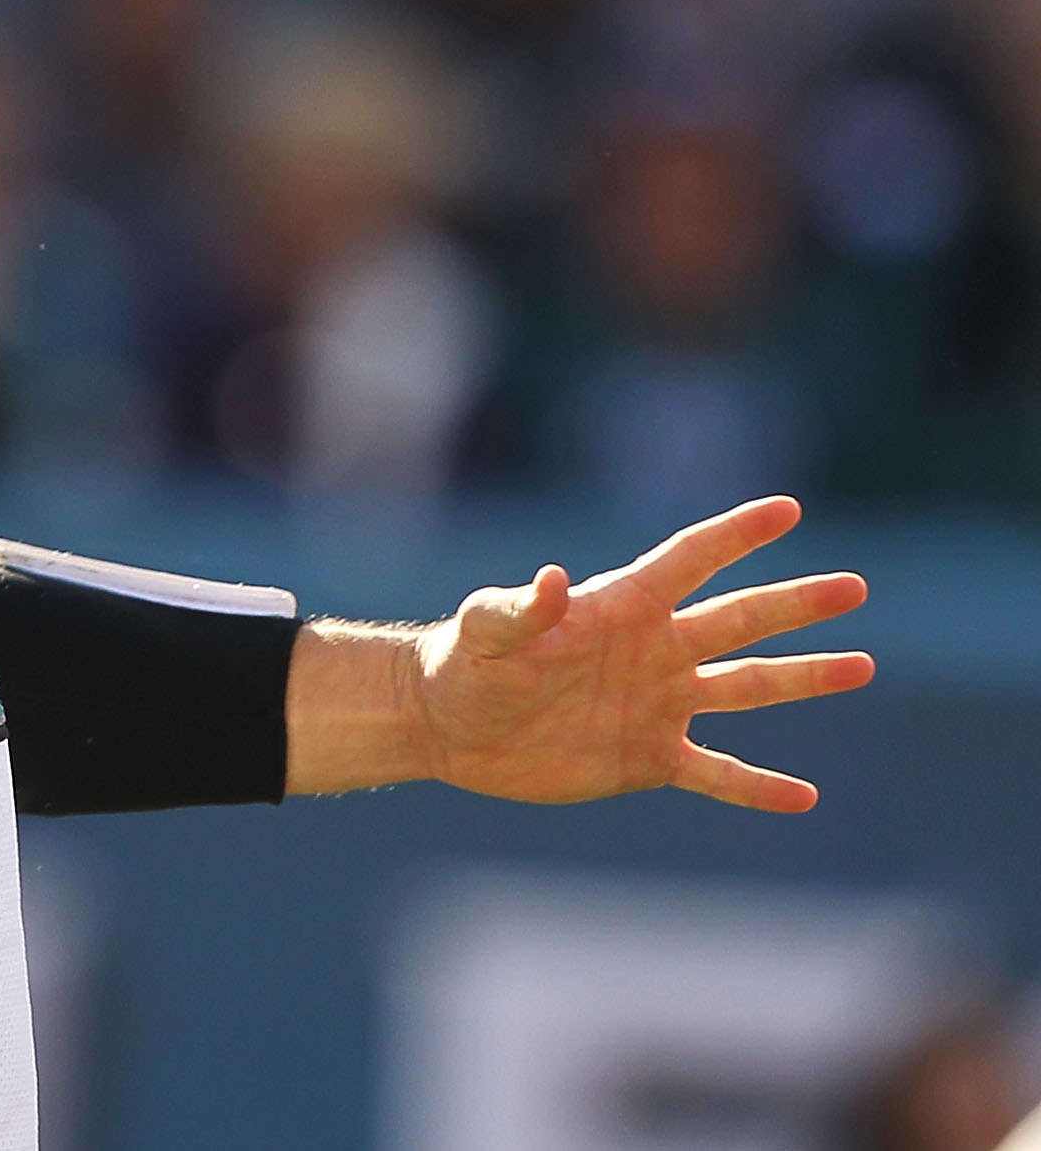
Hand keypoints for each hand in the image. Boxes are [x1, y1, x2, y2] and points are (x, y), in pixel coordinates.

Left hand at [410, 496, 871, 812]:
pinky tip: (804, 797)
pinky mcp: (646, 758)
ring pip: (745, 688)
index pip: (688, 562)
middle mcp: (651, 651)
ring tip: (860, 666)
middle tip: (854, 586)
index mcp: (619, 608)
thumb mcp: (483, 631)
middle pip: (738, 621)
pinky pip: (715, 772)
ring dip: (802, 679)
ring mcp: (655, 704)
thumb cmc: (460, 665)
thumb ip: (517, 607)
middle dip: (795, 604)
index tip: (787, 509)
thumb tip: (551, 578)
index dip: (735, 535)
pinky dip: (757, 786)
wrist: (446, 727)